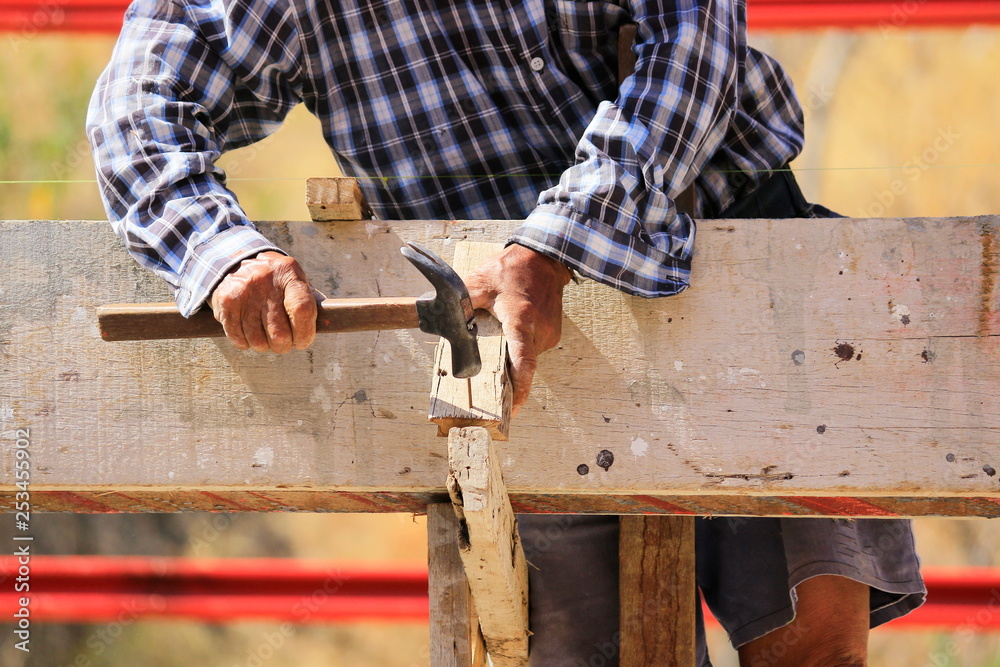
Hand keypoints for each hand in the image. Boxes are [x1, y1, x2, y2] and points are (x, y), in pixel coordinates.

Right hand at [209, 251, 319, 352]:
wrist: (236, 261)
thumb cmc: (275, 280)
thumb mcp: (295, 280)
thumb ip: (311, 300)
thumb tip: (332, 321)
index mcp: (289, 273)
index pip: (302, 310)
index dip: (305, 333)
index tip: (303, 341)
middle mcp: (266, 281)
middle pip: (280, 333)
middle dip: (284, 345)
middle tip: (283, 342)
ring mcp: (244, 292)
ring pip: (258, 340)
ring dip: (264, 345)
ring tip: (265, 336)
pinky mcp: (226, 302)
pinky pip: (238, 338)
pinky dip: (245, 343)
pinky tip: (249, 334)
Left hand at [463, 244, 572, 416]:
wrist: (544, 257)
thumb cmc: (511, 269)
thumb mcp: (479, 282)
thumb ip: (461, 303)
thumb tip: (441, 319)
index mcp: (521, 321)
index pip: (523, 363)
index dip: (519, 390)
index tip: (512, 409)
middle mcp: (539, 331)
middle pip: (522, 366)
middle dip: (506, 378)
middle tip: (489, 386)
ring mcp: (549, 334)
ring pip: (527, 359)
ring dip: (512, 360)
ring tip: (496, 346)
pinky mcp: (552, 333)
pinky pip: (532, 349)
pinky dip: (520, 350)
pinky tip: (508, 336)